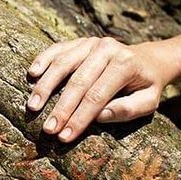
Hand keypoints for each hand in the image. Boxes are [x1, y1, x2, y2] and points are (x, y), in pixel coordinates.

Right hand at [26, 37, 167, 141]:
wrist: (147, 60)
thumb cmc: (144, 86)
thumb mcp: (148, 101)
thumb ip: (129, 110)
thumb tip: (100, 116)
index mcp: (125, 64)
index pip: (97, 96)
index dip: (80, 118)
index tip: (65, 137)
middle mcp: (107, 48)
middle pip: (78, 82)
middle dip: (61, 108)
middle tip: (48, 129)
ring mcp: (90, 42)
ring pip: (63, 64)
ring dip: (45, 87)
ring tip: (33, 107)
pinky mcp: (78, 42)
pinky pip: (56, 49)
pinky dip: (42, 60)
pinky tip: (32, 74)